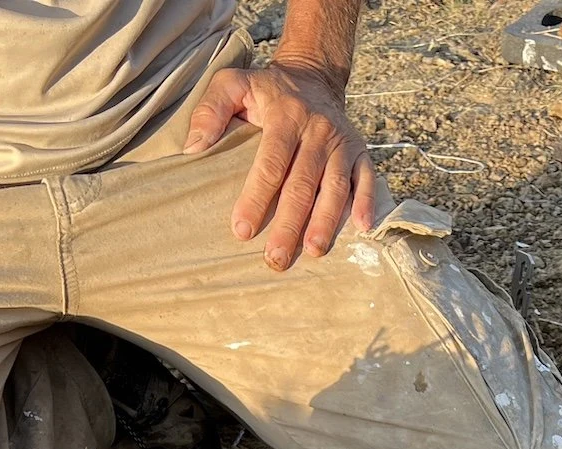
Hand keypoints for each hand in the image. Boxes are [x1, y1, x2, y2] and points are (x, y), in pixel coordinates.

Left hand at [183, 61, 381, 270]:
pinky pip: (367, 178)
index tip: (242, 230)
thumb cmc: (267, 90)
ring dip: (326, 221)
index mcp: (285, 116)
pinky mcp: (360, 151)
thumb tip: (193, 146)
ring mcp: (341, 143)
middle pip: (303, 184)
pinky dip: (367, 202)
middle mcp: (317, 130)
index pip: (270, 163)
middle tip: (276, 258)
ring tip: (314, 252)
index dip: (257, 198)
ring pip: (335, 187)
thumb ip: (211, 109)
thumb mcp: (233, 84)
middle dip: (290, 224)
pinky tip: (362, 228)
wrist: (313, 77)